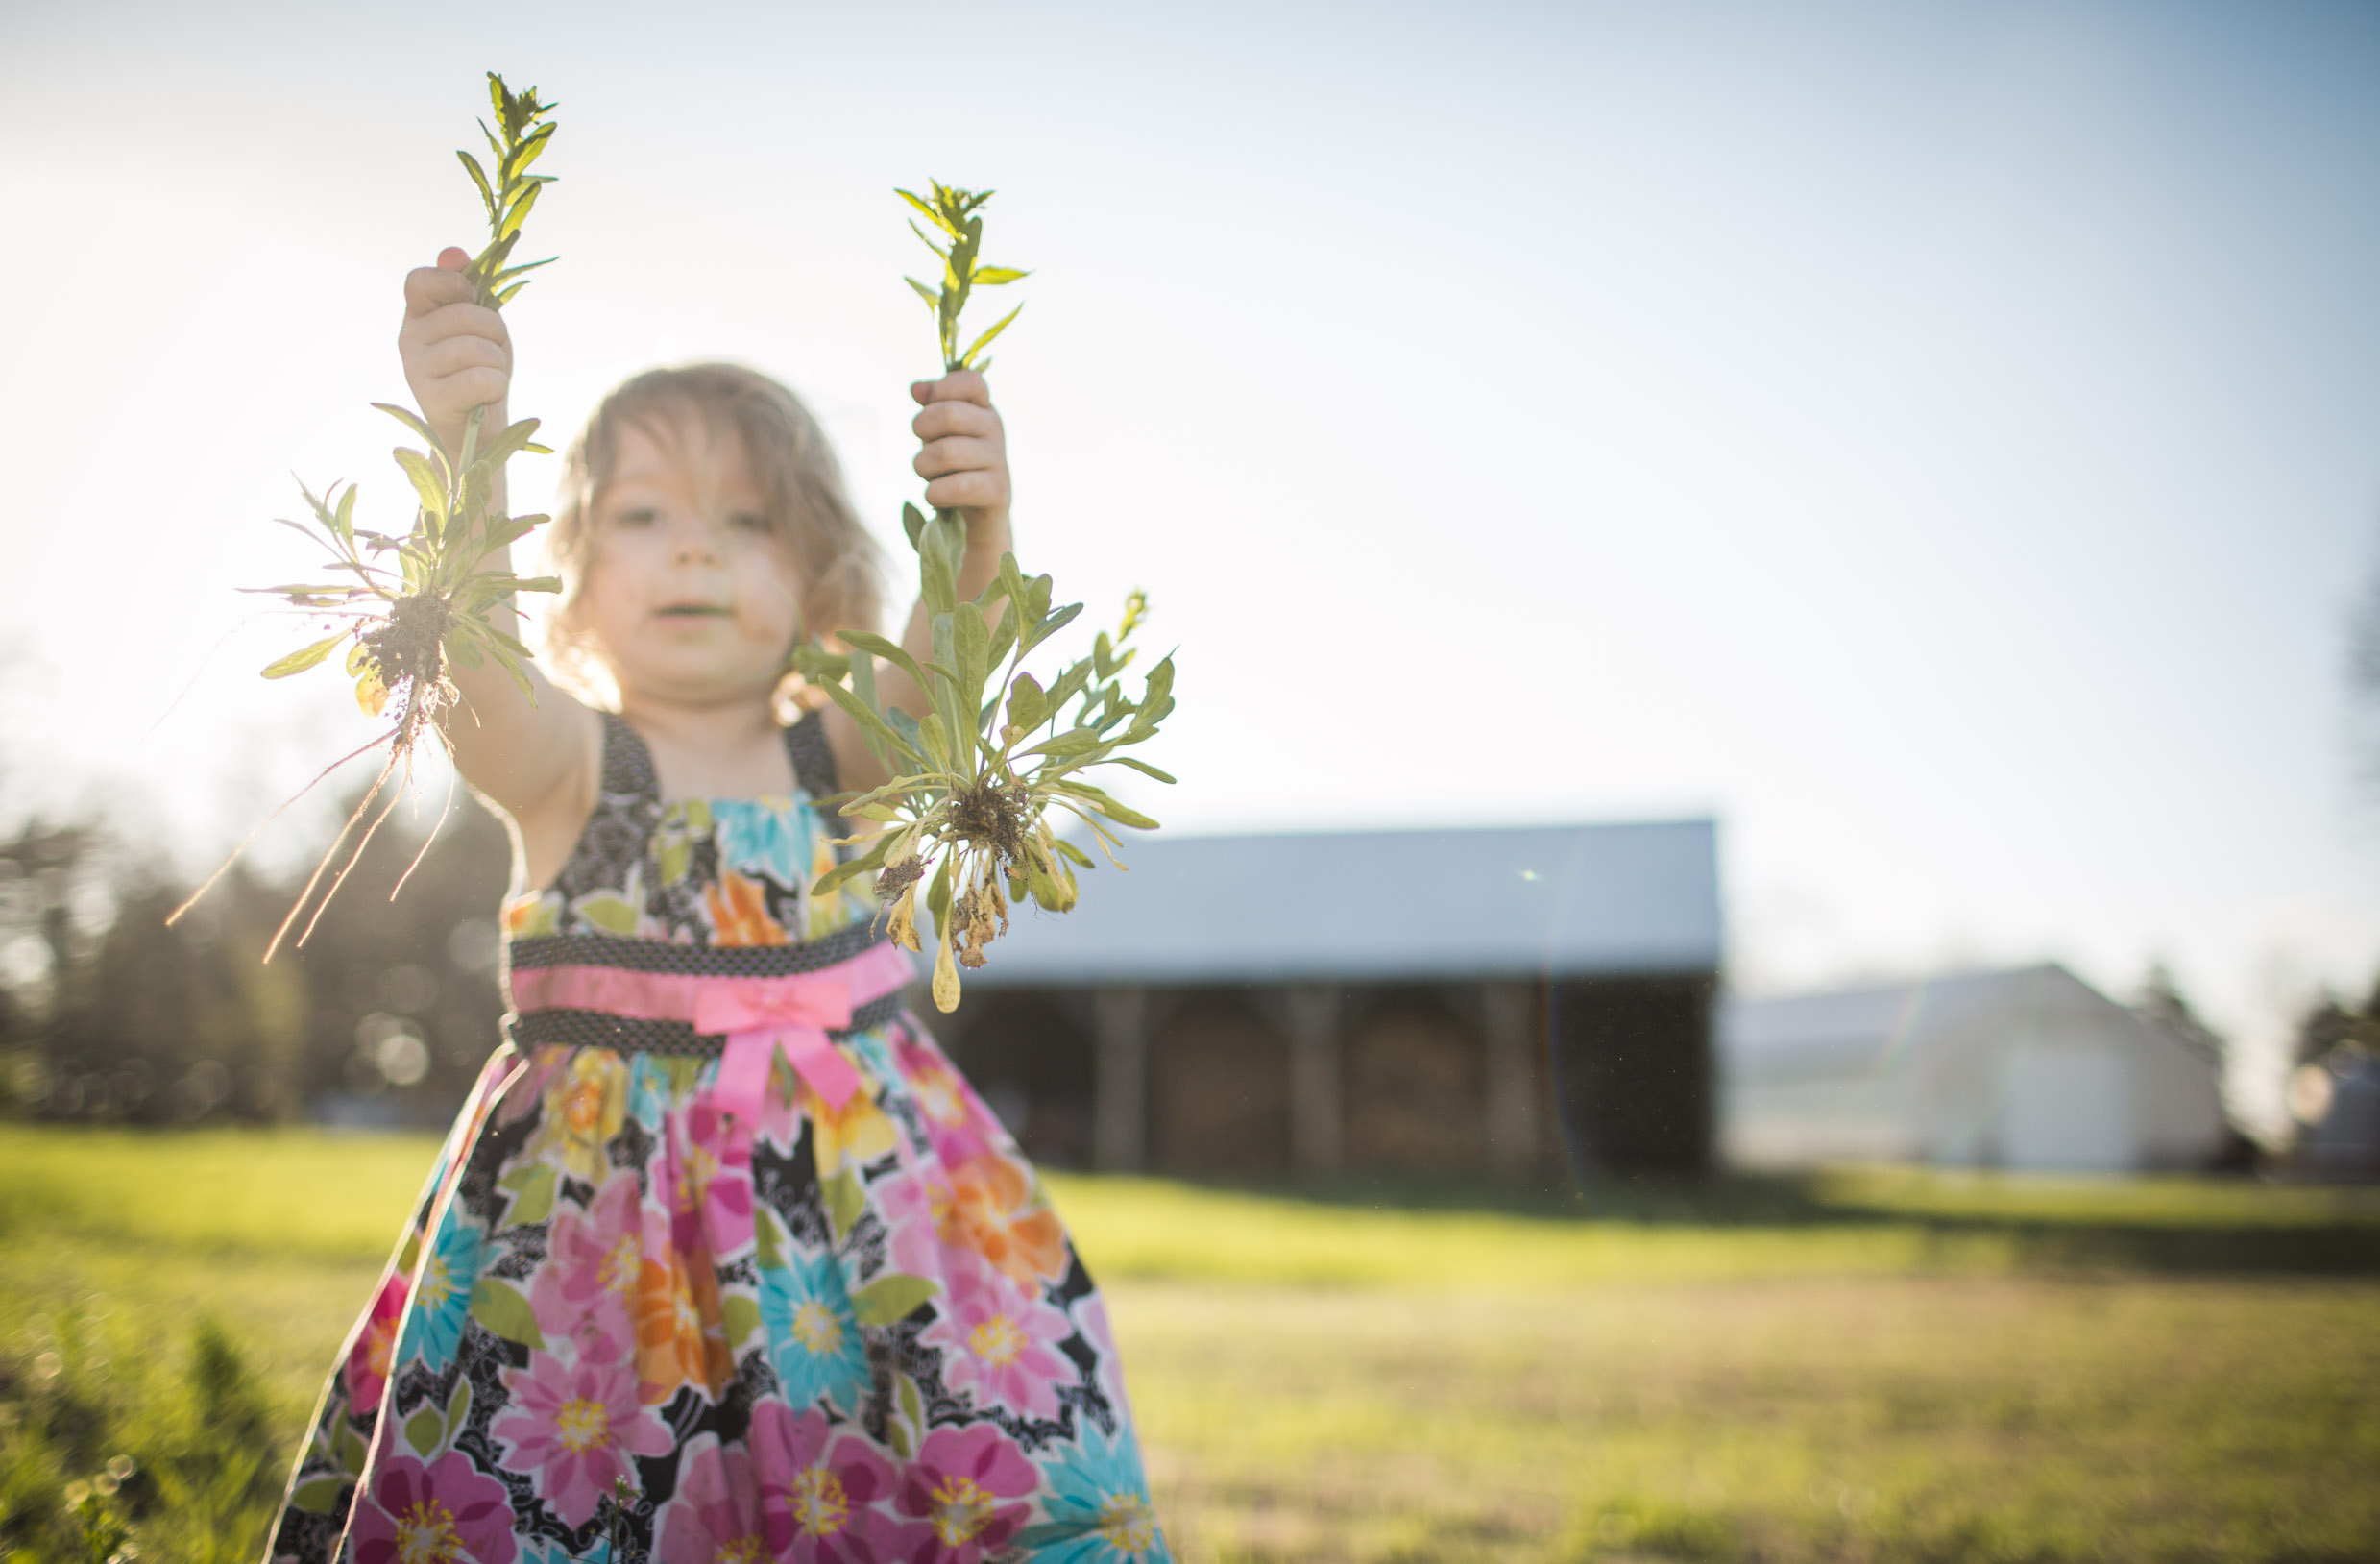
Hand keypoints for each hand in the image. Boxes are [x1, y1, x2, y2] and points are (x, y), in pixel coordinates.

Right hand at [400, 247, 510, 453]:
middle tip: (491, 351)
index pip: (420, 280)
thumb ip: (467, 288)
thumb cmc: (479, 368)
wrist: (476, 429)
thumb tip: (453, 252)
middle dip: (495, 332)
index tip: (472, 300)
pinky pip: (482, 379)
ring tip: (488, 375)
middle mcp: (408, 340)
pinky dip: (497, 386)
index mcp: (416, 316)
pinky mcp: (434, 402)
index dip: (455, 285)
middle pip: (466, 315)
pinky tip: (487, 395)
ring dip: (498, 362)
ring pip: (478, 348)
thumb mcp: (478, 323)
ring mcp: (417, 371)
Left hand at [910, 371, 1011, 545]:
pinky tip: (934, 494)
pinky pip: (958, 487)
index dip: (942, 390)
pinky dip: (935, 492)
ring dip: (923, 465)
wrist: (981, 511)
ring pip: (944, 453)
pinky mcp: (997, 491)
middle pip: (948, 414)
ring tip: (927, 473)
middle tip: (922, 444)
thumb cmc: (955, 463)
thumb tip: (916, 389)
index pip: (970, 381)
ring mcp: (998, 459)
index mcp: (982, 408)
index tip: (930, 407)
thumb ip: (931, 405)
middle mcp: (994, 428)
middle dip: (922, 429)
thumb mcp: (941, 430)